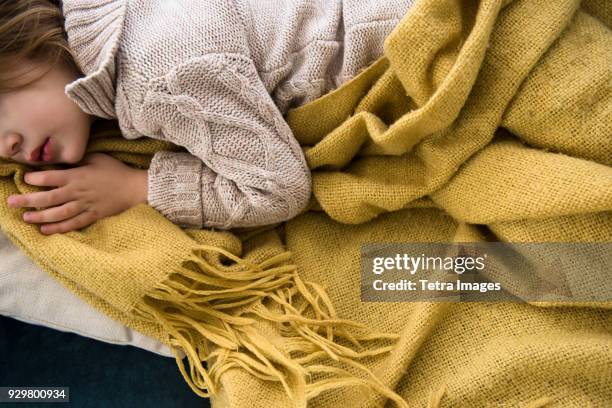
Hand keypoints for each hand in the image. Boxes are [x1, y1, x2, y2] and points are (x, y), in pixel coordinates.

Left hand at [6, 152, 147, 234]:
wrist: (135, 188)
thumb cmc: (116, 171)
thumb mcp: (96, 158)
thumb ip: (78, 161)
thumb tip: (62, 163)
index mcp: (78, 176)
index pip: (51, 178)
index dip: (35, 178)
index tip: (24, 178)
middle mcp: (78, 192)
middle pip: (49, 198)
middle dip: (28, 200)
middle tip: (11, 202)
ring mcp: (85, 205)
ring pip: (58, 213)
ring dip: (40, 216)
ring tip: (25, 218)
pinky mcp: (93, 215)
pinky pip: (73, 224)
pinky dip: (59, 228)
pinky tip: (45, 230)